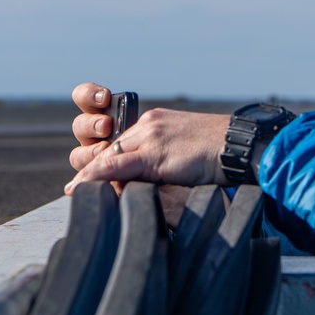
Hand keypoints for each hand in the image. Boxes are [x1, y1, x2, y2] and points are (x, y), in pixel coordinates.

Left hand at [67, 82, 230, 198]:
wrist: (239, 147)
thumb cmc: (220, 155)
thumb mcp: (184, 157)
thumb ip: (161, 165)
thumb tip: (141, 186)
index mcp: (156, 123)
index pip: (123, 143)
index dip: (104, 163)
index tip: (92, 181)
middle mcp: (148, 124)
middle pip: (109, 147)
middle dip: (91, 166)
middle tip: (80, 188)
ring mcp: (150, 136)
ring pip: (106, 155)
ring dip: (88, 175)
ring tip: (75, 191)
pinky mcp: (154, 152)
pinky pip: (114, 165)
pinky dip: (94, 178)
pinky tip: (79, 189)